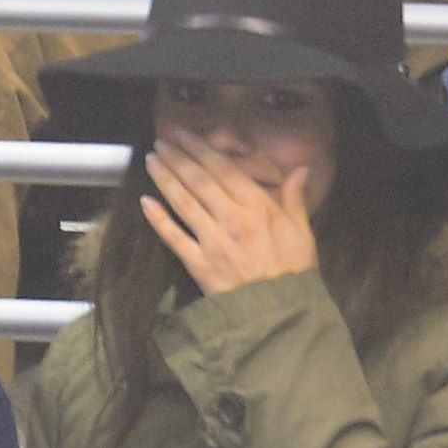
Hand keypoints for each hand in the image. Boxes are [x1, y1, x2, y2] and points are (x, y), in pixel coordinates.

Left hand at [139, 132, 316, 296]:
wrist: (280, 312)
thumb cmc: (294, 271)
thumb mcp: (302, 231)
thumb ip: (295, 198)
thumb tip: (299, 169)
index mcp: (258, 207)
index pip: (223, 170)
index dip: (201, 150)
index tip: (185, 135)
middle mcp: (232, 219)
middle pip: (199, 181)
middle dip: (178, 158)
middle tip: (161, 141)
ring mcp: (212, 241)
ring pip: (184, 203)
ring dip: (165, 179)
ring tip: (152, 161)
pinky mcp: (199, 265)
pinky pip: (174, 238)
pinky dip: (158, 220)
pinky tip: (145, 203)